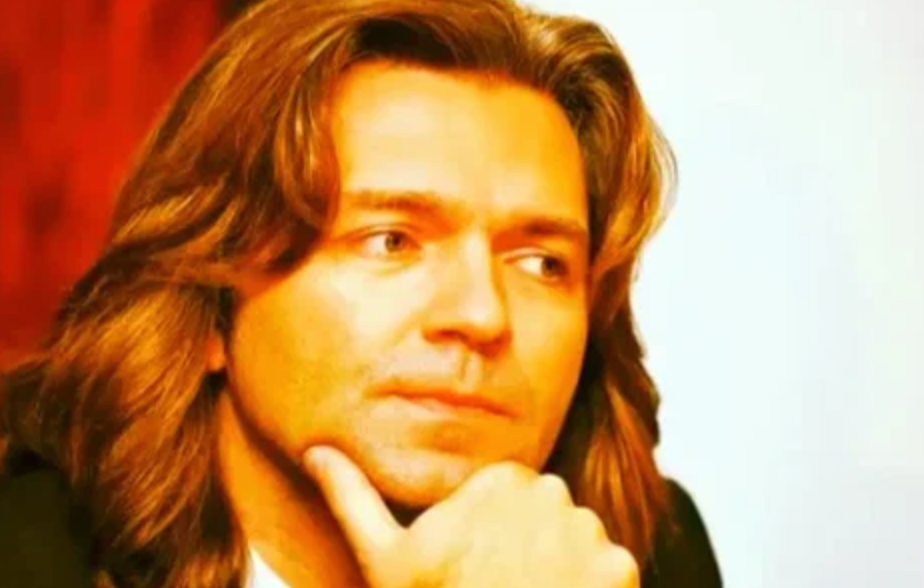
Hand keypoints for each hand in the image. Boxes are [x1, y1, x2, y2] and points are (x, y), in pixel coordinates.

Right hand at [302, 446, 639, 587]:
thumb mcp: (385, 560)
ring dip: (560, 567)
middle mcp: (550, 491)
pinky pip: (608, 569)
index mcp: (498, 480)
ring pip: (575, 539)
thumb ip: (354, 497)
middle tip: (496, 587)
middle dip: (525, 544)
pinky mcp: (620, 568)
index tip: (472, 564)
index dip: (485, 531)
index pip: (503, 492)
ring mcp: (588, 530)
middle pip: (542, 512)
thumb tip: (316, 451)